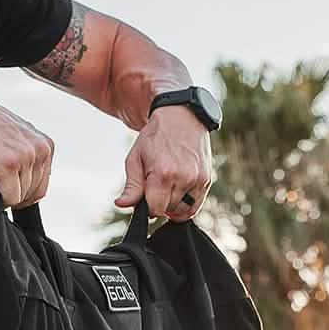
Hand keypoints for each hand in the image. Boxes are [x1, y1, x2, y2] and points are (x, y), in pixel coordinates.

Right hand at [0, 91, 53, 207]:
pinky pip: (8, 199)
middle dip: (9, 192)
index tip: (4, 185)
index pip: (42, 184)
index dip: (20, 190)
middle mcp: (40, 151)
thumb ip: (23, 160)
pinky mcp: (9, 166)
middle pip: (33, 194)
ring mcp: (26, 158)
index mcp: (45, 145)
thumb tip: (19, 188)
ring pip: (20, 198)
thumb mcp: (14, 140)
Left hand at [115, 105, 211, 219]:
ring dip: (173, 207)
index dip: (147, 208)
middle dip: (160, 205)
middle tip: (155, 189)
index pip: (155, 210)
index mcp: (162, 174)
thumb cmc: (154, 138)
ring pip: (183, 211)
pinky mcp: (207, 180)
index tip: (145, 198)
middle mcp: (183, 178)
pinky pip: (196, 205)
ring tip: (167, 190)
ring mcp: (197, 180)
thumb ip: (131, 186)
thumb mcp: (135, 159)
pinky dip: (186, 205)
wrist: (181, 118)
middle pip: (168, 211)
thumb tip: (121, 205)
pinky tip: (178, 193)